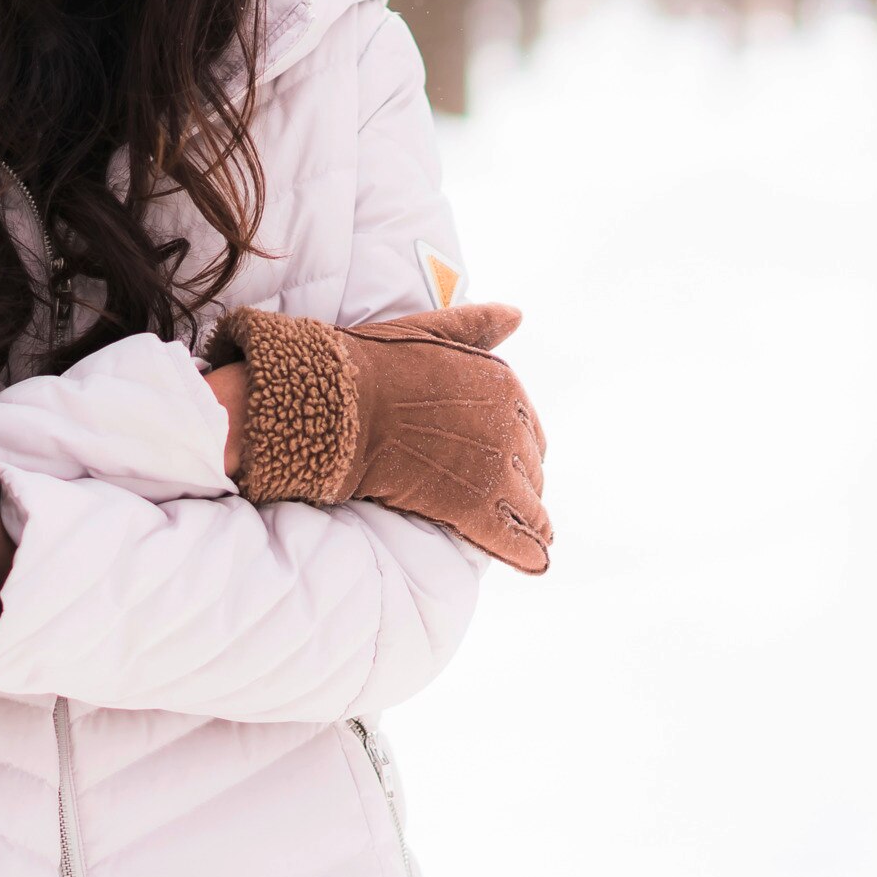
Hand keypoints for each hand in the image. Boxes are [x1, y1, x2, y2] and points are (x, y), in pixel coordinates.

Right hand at [204, 303, 550, 572]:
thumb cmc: (374, 365)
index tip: (504, 465)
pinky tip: (535, 563)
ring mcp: (496, 469)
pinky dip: (527, 552)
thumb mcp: (431, 330)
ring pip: (528, 505)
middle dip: (522, 486)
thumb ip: (477, 326)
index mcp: (504, 385)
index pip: (528, 429)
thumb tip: (517, 313)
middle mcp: (511, 426)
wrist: (341, 405)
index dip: (516, 451)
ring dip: (530, 521)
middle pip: (530, 468)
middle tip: (505, 503)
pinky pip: (513, 537)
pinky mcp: (475, 507)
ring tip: (531, 539)